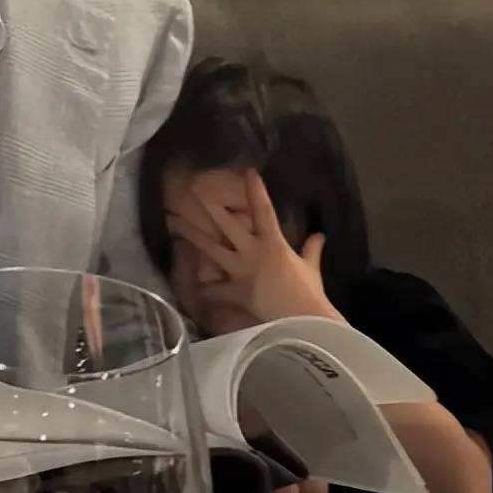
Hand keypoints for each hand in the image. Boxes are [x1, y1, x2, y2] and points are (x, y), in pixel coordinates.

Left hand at [177, 169, 342, 326]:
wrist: (302, 321)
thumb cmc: (310, 293)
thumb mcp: (312, 268)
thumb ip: (311, 250)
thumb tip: (319, 235)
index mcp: (274, 243)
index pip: (264, 211)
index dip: (256, 190)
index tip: (247, 171)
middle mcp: (252, 251)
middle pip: (226, 224)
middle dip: (209, 206)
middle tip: (191, 188)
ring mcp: (239, 270)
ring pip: (210, 248)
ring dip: (191, 234)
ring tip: (172, 221)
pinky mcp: (233, 290)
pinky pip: (215, 290)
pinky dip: (206, 290)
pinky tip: (194, 287)